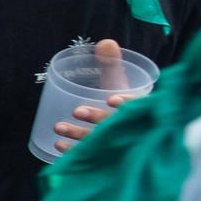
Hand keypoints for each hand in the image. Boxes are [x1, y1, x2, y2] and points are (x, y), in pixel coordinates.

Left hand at [52, 38, 134, 152]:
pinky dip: (74, 151)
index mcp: (142, 109)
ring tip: (58, 127)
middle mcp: (133, 128)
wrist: (124, 132)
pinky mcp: (105, 157)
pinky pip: (90, 156)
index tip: (112, 99)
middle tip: (77, 111)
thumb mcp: (119, 85)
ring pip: (101, 141)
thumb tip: (106, 42)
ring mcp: (119, 145)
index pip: (138, 106)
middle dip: (97, 118)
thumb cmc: (122, 105)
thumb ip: (112, 65)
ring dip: (79, 135)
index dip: (127, 103)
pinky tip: (58, 146)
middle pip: (117, 125)